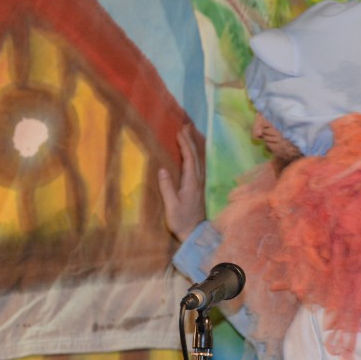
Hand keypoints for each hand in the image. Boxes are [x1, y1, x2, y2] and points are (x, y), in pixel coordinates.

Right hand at [157, 126, 206, 241]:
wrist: (194, 233)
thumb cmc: (181, 221)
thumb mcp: (171, 206)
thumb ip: (167, 188)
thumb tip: (162, 170)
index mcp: (191, 183)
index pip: (189, 159)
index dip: (185, 145)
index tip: (179, 132)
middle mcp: (197, 180)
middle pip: (195, 156)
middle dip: (190, 140)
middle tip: (186, 126)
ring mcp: (199, 184)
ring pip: (198, 160)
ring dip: (193, 146)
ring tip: (189, 135)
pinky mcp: (197, 188)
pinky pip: (197, 166)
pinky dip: (193, 156)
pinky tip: (191, 154)